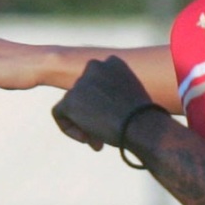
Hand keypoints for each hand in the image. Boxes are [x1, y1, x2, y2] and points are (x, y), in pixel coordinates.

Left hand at [51, 56, 166, 150]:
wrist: (141, 125)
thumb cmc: (145, 118)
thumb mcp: (132, 99)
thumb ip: (113, 97)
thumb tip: (98, 110)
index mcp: (113, 62)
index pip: (97, 82)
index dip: (104, 102)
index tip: (116, 118)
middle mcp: (95, 66)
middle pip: (85, 93)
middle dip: (93, 115)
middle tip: (105, 134)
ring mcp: (81, 82)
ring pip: (73, 105)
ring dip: (84, 124)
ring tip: (99, 142)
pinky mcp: (70, 99)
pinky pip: (59, 114)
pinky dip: (69, 129)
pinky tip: (86, 139)